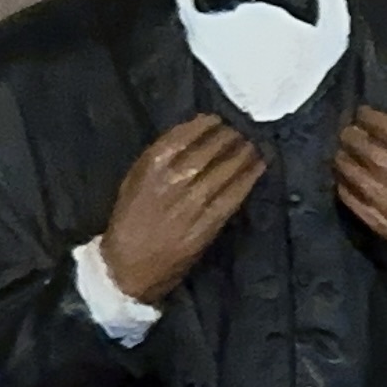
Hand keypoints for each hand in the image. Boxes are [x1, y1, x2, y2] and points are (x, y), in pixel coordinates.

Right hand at [101, 116, 259, 303]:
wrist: (128, 266)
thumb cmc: (128, 221)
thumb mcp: (134, 182)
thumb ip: (158, 160)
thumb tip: (189, 139)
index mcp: (151, 166)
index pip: (185, 135)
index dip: (206, 125)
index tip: (218, 120)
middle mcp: (174, 179)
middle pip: (210, 149)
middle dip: (229, 137)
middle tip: (241, 131)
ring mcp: (193, 202)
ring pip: (226, 170)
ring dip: (243, 154)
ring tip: (255, 146)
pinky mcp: (208, 223)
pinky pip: (234, 195)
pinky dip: (248, 179)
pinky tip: (258, 168)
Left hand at [334, 108, 386, 298]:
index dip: (370, 119)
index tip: (362, 114)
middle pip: (365, 148)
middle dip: (352, 136)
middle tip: (348, 132)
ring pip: (353, 171)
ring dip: (343, 158)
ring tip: (342, 152)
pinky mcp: (377, 222)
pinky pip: (351, 198)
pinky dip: (343, 185)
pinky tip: (344, 178)